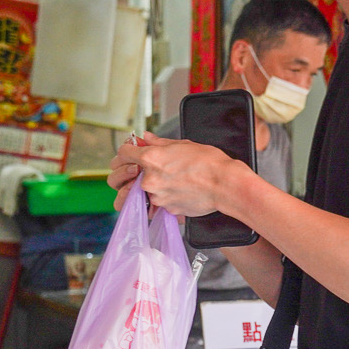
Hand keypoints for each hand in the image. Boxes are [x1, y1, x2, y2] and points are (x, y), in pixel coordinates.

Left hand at [115, 137, 242, 218]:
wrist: (225, 185)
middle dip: (142, 170)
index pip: (123, 153)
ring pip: (148, 189)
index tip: (132, 151)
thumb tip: (147, 138)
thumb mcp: (183, 144)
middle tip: (158, 166)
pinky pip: (161, 201)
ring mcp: (157, 197)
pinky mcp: (167, 209)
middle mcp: (149, 180)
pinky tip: (183, 189)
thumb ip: (159, 142)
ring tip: (176, 179)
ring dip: (157, 185)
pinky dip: (169, 196)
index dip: (127, 150)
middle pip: (132, 174)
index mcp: (150, 159)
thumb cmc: (209, 162)